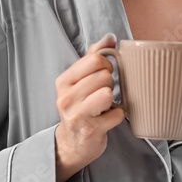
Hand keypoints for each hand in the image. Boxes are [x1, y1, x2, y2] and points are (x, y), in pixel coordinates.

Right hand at [53, 33, 125, 181]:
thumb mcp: (80, 81)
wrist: (72, 144)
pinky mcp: (91, 131)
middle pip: (104, 76)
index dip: (107, 64)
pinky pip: (117, 114)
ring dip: (113, 98)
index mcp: (64, 81)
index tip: (104, 74)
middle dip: (110, 83)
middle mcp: (66, 98)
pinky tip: (108, 119)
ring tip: (105, 105)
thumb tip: (110, 37)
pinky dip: (117, 115)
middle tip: (105, 92)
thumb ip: (93, 56)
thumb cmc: (80, 108)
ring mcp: (77, 115)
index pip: (94, 59)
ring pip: (107, 93)